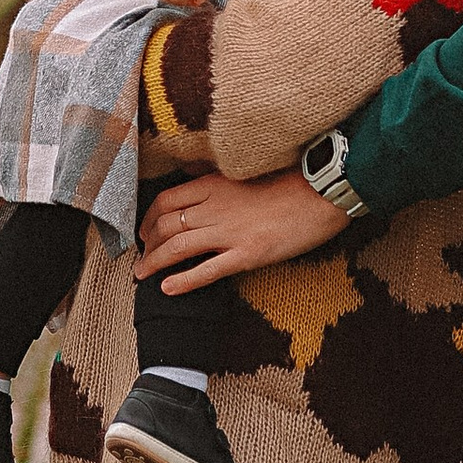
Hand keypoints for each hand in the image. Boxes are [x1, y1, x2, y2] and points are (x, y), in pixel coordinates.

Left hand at [135, 171, 341, 289]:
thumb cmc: (289, 183)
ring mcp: (230, 232)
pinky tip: (167, 288)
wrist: (321, 192)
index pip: (166, 201)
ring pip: (179, 247)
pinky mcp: (247, 254)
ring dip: (154, 262)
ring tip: (141, 276)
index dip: (148, 219)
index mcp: (213, 185)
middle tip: (141, 257)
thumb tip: (191, 178)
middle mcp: (215, 207)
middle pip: (166, 225)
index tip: (144, 231)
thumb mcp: (245, 173)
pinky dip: (183, 280)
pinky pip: (207, 270)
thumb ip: (217, 181)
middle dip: (148, 244)